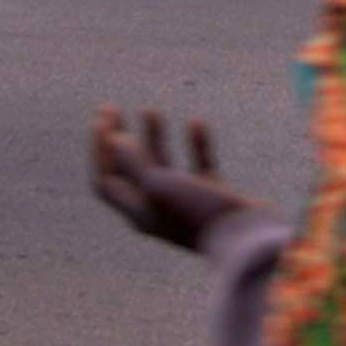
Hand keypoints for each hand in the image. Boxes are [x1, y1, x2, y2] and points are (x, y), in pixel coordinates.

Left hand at [90, 105, 261, 251]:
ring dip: (153, 138)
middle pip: (130, 171)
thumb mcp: (157, 184)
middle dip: (118, 139)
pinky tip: (196, 122)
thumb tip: (115, 139)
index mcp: (138, 211)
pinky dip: (196, 144)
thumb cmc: (196, 212)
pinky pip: (200, 165)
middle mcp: (158, 207)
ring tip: (149, 110)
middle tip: (110, 108)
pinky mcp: (214, 196)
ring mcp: (187, 202)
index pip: (106, 180)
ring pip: (163, 166)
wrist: (246, 237)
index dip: (99, 150)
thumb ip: (132, 161)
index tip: (102, 119)